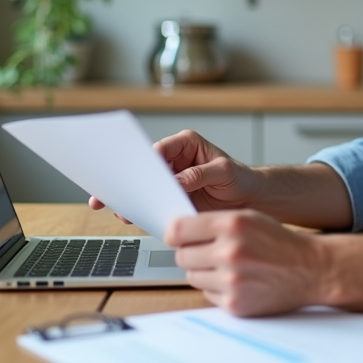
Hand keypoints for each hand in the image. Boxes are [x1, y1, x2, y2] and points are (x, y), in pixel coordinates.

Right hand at [88, 129, 261, 220]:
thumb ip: (199, 174)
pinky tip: (132, 218)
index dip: (144, 161)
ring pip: (145, 188)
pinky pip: (153, 204)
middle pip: (146, 169)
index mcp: (185, 144)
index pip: (159, 150)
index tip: (134, 172)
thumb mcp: (223, 171)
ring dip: (131, 198)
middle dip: (128, 180)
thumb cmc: (241, 178)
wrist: (250, 200)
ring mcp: (171, 182)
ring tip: (118, 208)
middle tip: (111, 190)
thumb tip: (176, 182)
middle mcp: (175, 161)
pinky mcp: (172, 200)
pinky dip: (143, 211)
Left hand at [165, 210, 327, 316]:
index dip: (175, 233)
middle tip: (209, 252)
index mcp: (232, 224)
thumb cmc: (279, 242)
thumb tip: (177, 232)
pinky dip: (217, 289)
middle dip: (192, 253)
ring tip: (227, 267)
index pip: (178, 230)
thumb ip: (214, 222)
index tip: (178, 237)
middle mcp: (230, 252)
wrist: (311, 269)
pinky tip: (237, 281)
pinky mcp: (235, 303)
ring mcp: (232, 281)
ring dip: (204, 272)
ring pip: (192, 276)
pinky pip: (207, 294)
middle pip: (182, 255)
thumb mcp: (249, 218)